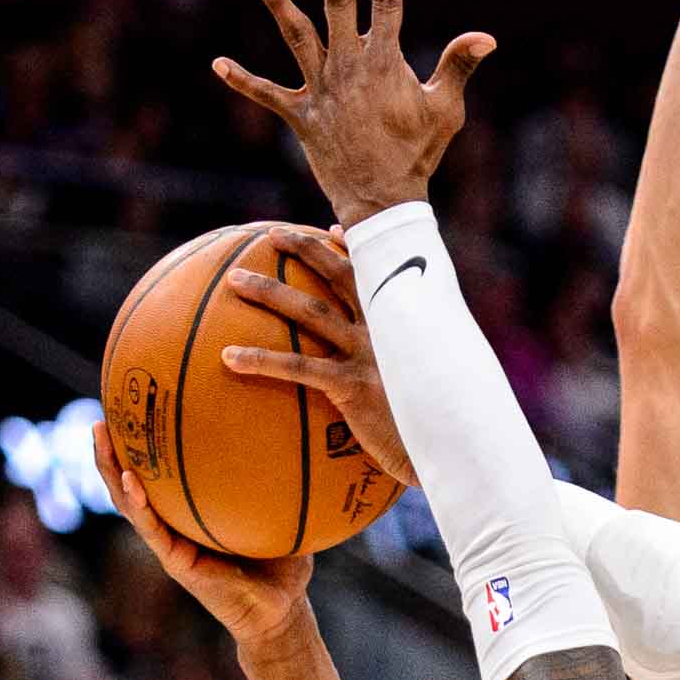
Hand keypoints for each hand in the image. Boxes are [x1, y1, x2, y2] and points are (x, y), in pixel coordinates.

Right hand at [92, 422, 313, 646]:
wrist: (282, 613)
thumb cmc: (285, 564)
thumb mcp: (282, 512)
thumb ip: (282, 479)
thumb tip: (303, 430)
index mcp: (193, 512)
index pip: (163, 472)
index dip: (145, 442)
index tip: (136, 404)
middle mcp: (176, 525)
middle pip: (134, 479)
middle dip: (115, 446)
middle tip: (105, 411)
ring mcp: (171, 544)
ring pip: (130, 501)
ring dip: (110, 469)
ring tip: (101, 434)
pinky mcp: (177, 563)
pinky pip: (153, 530)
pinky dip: (138, 505)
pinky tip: (130, 481)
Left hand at [214, 0, 494, 226]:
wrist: (384, 200)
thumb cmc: (419, 153)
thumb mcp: (446, 109)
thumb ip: (458, 66)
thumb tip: (487, 37)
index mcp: (385, 62)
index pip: (388, 4)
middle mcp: (349, 67)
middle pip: (339, 4)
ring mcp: (321, 89)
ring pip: (295, 35)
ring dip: (277, 1)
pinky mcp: (301, 115)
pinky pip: (267, 94)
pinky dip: (243, 80)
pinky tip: (218, 64)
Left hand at [218, 226, 417, 486]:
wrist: (451, 450)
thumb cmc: (436, 425)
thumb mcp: (428, 387)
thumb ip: (408, 365)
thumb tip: (385, 366)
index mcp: (400, 327)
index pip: (376, 275)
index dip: (353, 249)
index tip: (332, 230)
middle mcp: (384, 332)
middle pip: (338, 278)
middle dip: (304, 250)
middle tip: (270, 235)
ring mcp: (367, 356)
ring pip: (310, 313)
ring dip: (270, 291)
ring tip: (233, 279)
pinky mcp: (352, 386)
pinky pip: (297, 367)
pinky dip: (261, 359)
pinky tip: (228, 357)